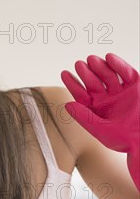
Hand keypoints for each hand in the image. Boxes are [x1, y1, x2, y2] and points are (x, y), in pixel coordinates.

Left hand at [61, 53, 139, 189]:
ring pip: (108, 75)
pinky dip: (118, 64)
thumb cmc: (123, 140)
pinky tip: (109, 58)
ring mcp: (120, 92)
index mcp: (96, 109)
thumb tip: (67, 105)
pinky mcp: (135, 86)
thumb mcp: (100, 130)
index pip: (81, 94)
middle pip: (94, 82)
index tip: (65, 73)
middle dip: (86, 73)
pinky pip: (126, 73)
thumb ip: (84, 118)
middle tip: (79, 64)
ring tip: (91, 60)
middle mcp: (107, 99)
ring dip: (100, 67)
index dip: (73, 84)